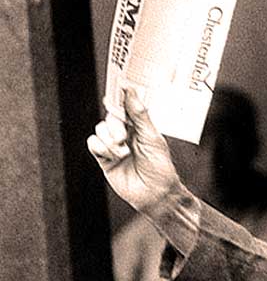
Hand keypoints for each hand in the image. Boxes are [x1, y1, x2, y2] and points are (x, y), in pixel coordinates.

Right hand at [87, 86, 181, 212]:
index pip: (125, 106)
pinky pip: (93, 143)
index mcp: (139, 126)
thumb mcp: (152, 137)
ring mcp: (114, 145)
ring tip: (123, 154)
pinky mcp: (104, 158)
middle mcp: (125, 133)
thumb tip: (130, 91)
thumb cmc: (160, 167)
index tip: (117, 85)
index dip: (119, 97)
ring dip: (110, 141)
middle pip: (109, 117)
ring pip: (99, 129)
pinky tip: (111, 156)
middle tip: (124, 139)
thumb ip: (139, 114)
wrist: (155, 194)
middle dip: (115, 127)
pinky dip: (100, 148)